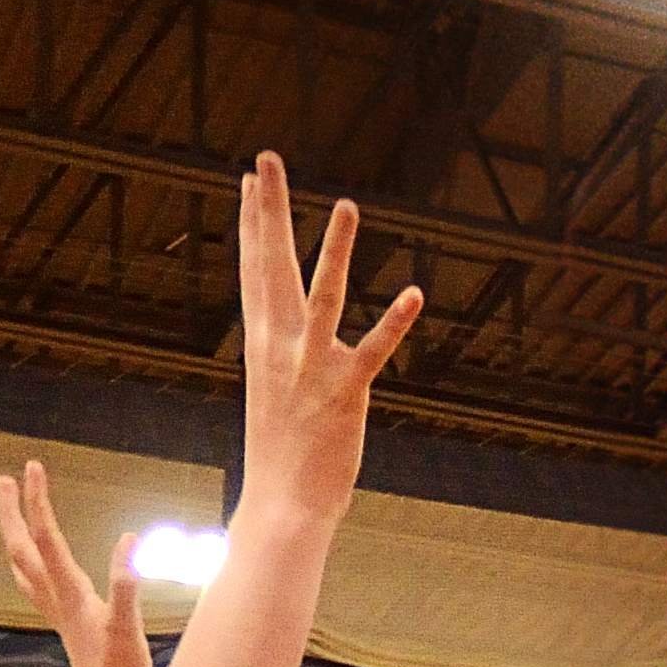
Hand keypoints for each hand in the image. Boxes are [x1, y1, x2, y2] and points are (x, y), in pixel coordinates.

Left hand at [0, 464, 152, 666]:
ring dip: (14, 533)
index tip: (32, 466)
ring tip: (11, 508)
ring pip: (23, 565)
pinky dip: (29, 562)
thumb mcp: (130, 629)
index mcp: (70, 594)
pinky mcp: (67, 622)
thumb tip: (129, 539)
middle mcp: (57, 599)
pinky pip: (36, 584)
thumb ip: (127, 584)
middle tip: (4, 478)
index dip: (38, 500)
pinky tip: (34, 561)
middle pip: (21, 548)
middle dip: (11, 512)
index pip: (46, 537)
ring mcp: (58, 612)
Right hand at [224, 151, 425, 521]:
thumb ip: (283, 355)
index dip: (254, 223)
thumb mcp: (275, 391)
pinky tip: (416, 294)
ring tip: (348, 204)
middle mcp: (280, 348)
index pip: (255, 271)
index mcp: (262, 344)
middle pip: (273, 266)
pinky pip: (372, 352)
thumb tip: (285, 332)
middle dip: (270, 210)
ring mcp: (311, 368)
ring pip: (323, 298)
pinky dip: (395, 324)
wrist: (283, 507)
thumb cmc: (283, 454)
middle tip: (266, 158)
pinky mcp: (345, 393)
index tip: (251, 179)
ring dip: (336, 251)